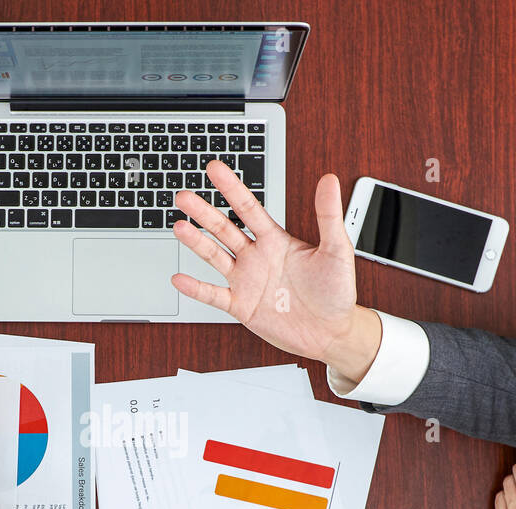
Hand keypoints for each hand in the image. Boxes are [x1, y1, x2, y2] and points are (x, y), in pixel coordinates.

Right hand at [170, 161, 382, 379]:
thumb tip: (328, 180)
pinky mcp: (242, 306)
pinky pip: (214, 295)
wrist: (333, 332)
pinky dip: (196, 288)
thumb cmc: (337, 292)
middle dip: (204, 212)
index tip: (214, 169)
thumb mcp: (337, 249)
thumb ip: (328, 215)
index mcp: (276, 241)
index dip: (231, 188)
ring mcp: (247, 281)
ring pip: (215, 257)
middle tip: (184, 196)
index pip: (248, 209)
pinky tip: (179, 278)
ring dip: (196, 242)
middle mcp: (257, 258)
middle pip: (224, 229)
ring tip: (178, 226)